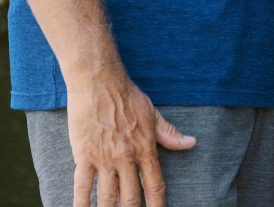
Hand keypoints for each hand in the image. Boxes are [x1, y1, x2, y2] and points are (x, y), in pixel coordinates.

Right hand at [66, 70, 195, 206]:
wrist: (98, 79)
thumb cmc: (126, 94)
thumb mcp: (152, 113)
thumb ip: (169, 133)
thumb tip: (191, 143)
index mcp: (145, 148)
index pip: (155, 187)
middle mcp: (126, 157)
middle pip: (131, 199)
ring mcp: (104, 157)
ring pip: (108, 197)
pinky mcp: (84, 154)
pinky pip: (82, 186)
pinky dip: (82, 203)